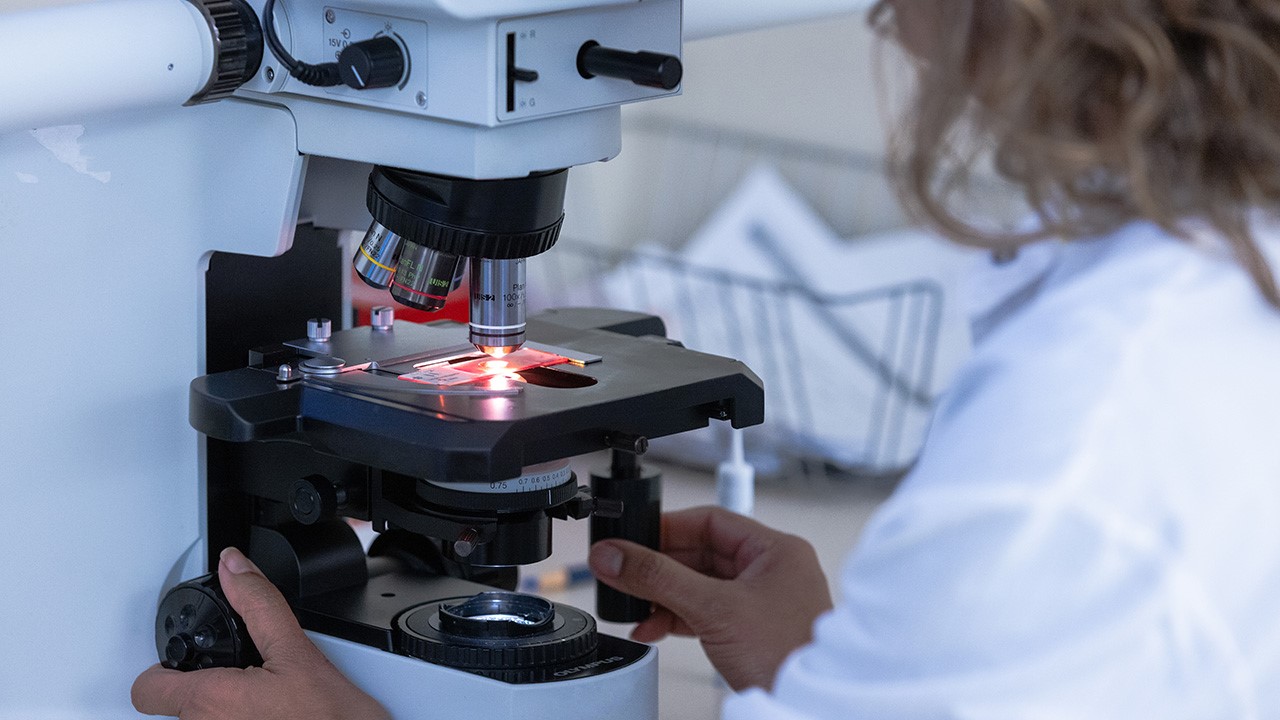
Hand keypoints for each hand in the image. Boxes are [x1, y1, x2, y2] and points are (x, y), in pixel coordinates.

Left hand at [132, 548, 389, 719]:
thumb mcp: (297, 651)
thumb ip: (258, 604)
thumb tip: (235, 568)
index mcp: (209, 701)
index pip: (146, 689)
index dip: (162, 670)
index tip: (186, 662)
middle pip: (178, 706)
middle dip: (207, 689)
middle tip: (245, 680)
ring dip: (226, 712)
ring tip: (264, 704)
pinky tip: (269, 718)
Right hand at [589, 506, 831, 690]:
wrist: (804, 706)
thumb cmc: (787, 656)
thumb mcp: (713, 609)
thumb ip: (658, 579)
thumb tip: (615, 556)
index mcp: (775, 550)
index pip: (711, 522)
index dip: (667, 527)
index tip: (632, 537)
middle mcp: (771, 571)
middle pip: (700, 554)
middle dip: (659, 568)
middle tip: (623, 570)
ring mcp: (761, 602)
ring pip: (699, 585)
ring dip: (663, 596)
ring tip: (633, 605)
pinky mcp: (749, 630)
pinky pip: (703, 612)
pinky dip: (675, 617)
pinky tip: (651, 626)